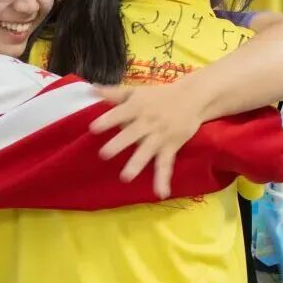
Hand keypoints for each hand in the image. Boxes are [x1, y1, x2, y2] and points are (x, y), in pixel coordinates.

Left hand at [89, 82, 203, 198]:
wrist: (191, 98)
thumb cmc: (158, 95)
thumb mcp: (136, 90)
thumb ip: (113, 92)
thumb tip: (91, 88)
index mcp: (137, 107)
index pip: (120, 113)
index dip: (107, 120)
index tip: (93, 128)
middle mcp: (147, 122)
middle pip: (132, 133)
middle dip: (119, 144)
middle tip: (103, 154)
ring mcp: (159, 136)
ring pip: (147, 151)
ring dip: (137, 164)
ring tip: (125, 177)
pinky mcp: (170, 147)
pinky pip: (166, 164)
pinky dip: (164, 179)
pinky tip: (161, 193)